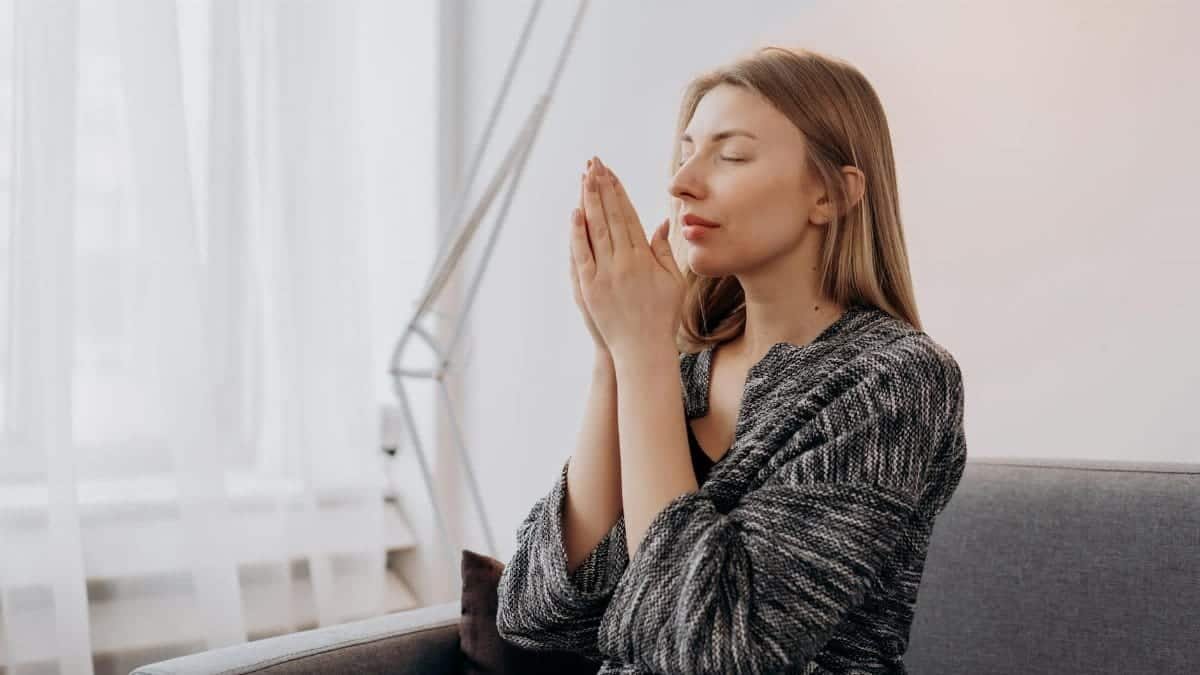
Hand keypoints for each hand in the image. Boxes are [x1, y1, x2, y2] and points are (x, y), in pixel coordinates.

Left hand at [570, 156, 684, 360]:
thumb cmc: (662, 316)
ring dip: (589, 201)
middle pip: (610, 216)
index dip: (619, 192)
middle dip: (602, 187)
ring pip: (595, 230)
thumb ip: (664, 250)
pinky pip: (581, 255)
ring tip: (584, 177)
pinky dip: (577, 233)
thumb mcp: (673, 281)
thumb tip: (660, 223)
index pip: (628, 216)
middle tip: (594, 163)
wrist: (643, 350)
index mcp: (645, 258)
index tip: (612, 172)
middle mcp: (624, 262)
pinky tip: (575, 213)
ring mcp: (605, 274)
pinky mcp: (589, 288)